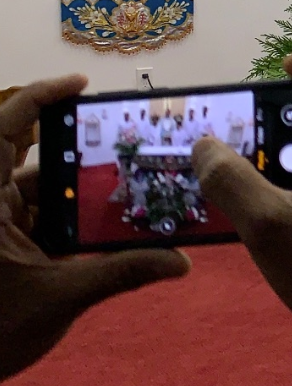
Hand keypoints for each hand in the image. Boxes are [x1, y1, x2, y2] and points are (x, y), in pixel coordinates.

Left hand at [0, 76, 189, 380]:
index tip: (81, 86)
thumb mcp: (60, 299)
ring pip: (37, 190)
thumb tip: (180, 263)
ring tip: (128, 187)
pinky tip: (108, 227)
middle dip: (74, 145)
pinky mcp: (2, 249)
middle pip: (25, 153)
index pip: (5, 128)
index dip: (39, 98)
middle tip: (122, 139)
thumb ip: (121, 273)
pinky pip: (38, 220)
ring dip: (79, 190)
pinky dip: (70, 220)